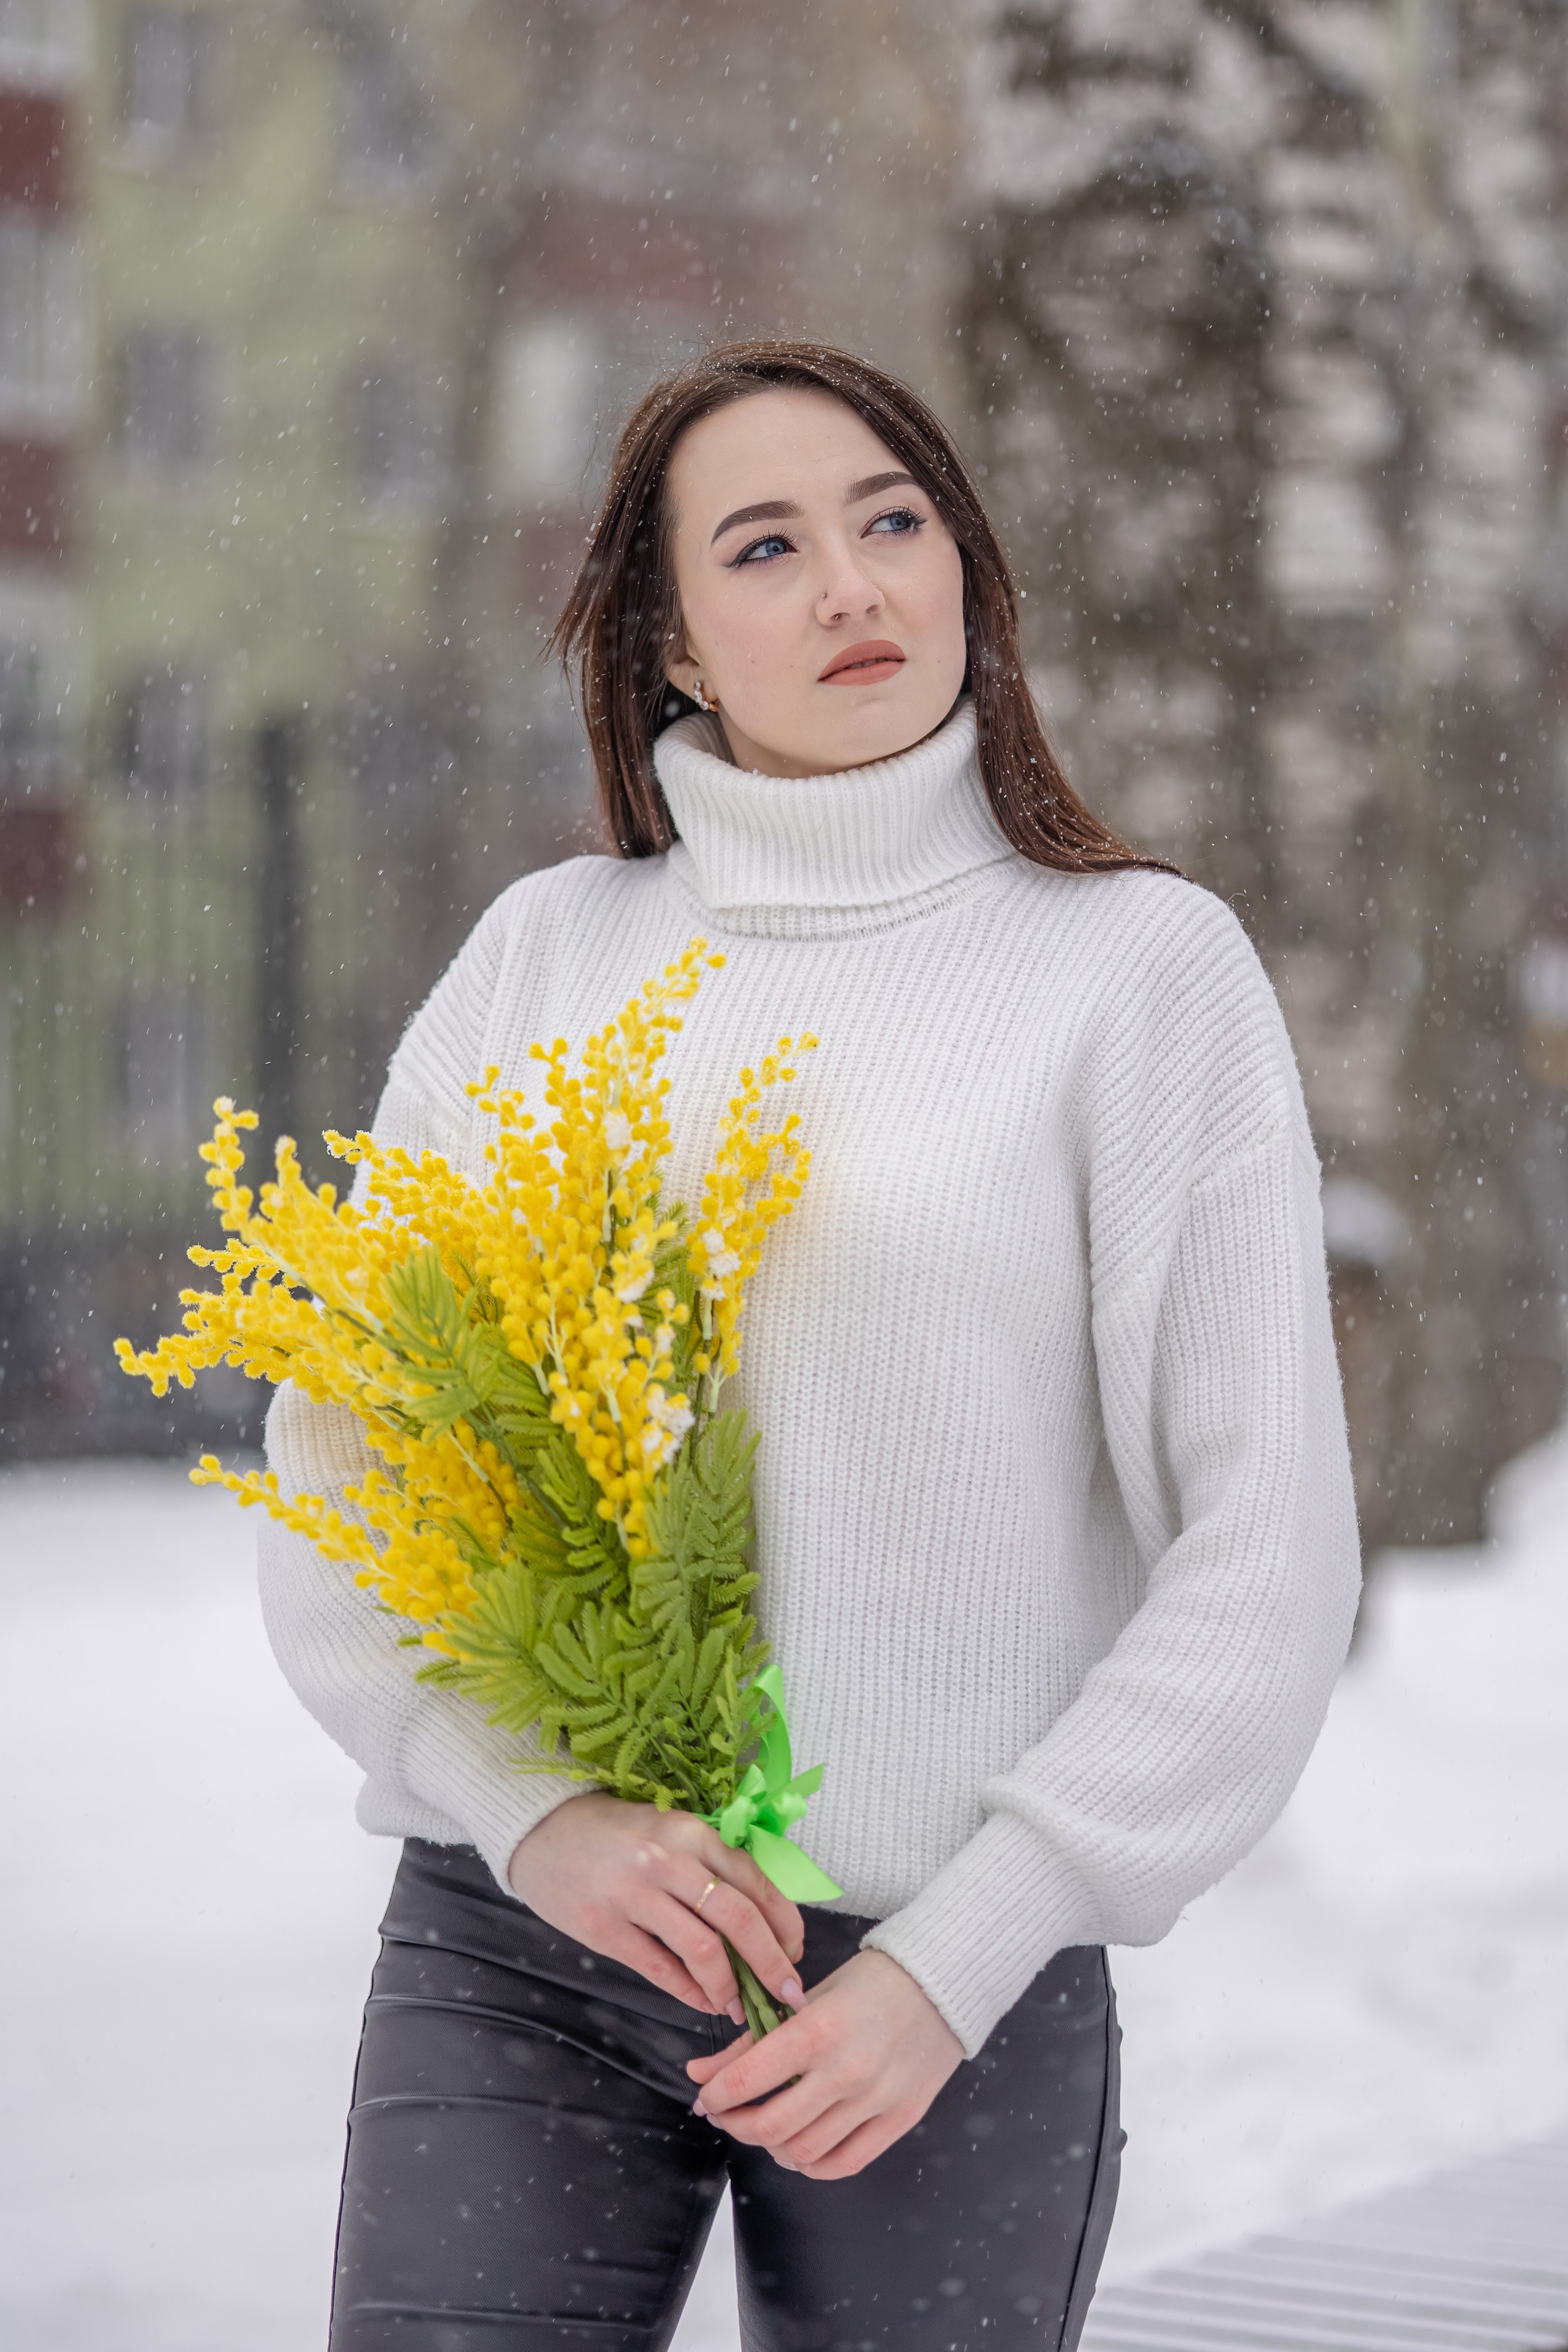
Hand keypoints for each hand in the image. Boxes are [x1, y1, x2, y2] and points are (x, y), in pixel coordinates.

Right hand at [506, 1791, 804, 2022]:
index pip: (756, 1882)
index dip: (785, 1926)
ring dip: (730, 1987)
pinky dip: (691, 1993)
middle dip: (771, 1964)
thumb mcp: (670, 1832)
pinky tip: (704, 2002)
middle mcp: (668, 1859)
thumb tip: (762, 1921)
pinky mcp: (603, 1927)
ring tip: (739, 2006)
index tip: (797, 1954)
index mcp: (692, 1832)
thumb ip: (711, 1867)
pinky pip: (661, 1969)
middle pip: (739, 1919)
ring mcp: (634, 1894)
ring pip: (704, 1950)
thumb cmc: (615, 1834)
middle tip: (786, 1994)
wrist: (541, 1831)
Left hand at [685, 1947, 962, 2178]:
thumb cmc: (870, 1983)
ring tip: (765, 2128)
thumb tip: (699, 2072)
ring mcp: (876, 2100)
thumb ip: (753, 2040)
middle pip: (770, 2127)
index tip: (707, 2097)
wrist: (939, 1984)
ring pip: (803, 2153)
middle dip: (737, 2126)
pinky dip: (812, 2165)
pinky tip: (801, 2145)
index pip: (748, 2080)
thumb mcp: (807, 1999)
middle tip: (728, 2114)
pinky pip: (844, 2164)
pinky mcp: (900, 2120)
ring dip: (772, 2147)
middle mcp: (846, 2070)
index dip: (716, 2096)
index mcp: (818, 2030)